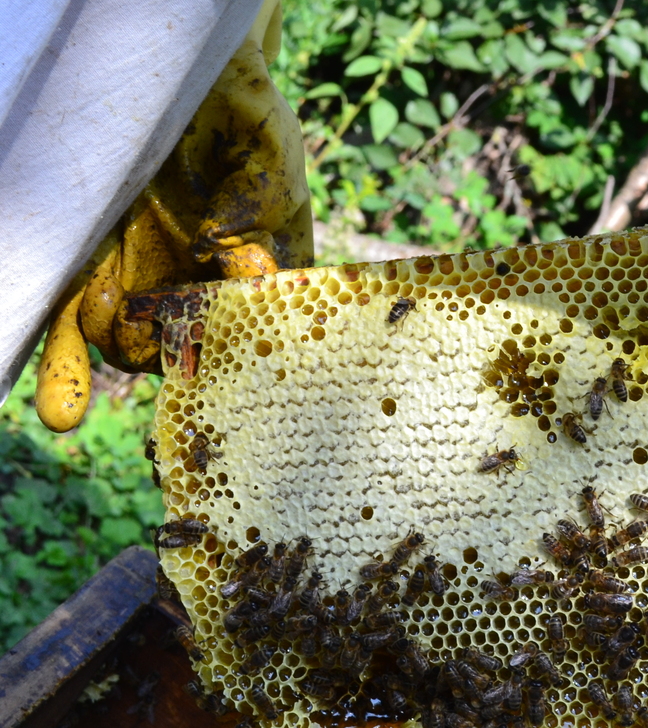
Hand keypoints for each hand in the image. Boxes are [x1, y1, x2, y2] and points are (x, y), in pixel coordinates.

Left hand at [34, 0, 310, 431]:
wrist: (192, 84)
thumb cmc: (245, 119)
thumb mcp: (269, 146)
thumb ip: (259, 195)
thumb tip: (223, 247)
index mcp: (263, 274)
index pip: (259, 325)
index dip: (246, 332)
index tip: (233, 291)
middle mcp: (207, 289)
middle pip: (194, 350)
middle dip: (177, 349)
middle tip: (165, 309)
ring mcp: (150, 282)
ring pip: (135, 348)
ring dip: (122, 347)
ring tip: (106, 290)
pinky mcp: (98, 268)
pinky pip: (78, 328)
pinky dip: (68, 368)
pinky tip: (64, 409)